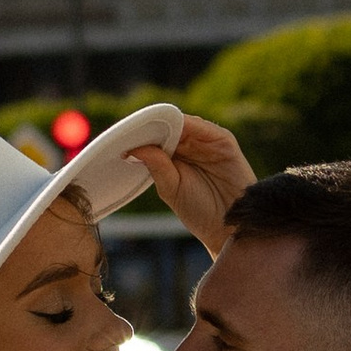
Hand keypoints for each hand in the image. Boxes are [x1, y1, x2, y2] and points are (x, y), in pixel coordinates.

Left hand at [140, 114, 253, 256]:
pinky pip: (203, 127)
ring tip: (144, 125)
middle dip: (149, 125)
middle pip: (168, 126)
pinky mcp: (224, 141)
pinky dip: (185, 124)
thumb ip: (157, 166)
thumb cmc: (200, 211)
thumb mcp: (171, 188)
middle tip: (128, 127)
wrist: (230, 228)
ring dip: (165, 122)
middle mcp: (192, 146)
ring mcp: (208, 142)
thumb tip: (134, 149)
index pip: (156, 137)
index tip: (120, 135)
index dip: (141, 134)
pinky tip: (169, 125)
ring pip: (183, 123)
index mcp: (176, 156)